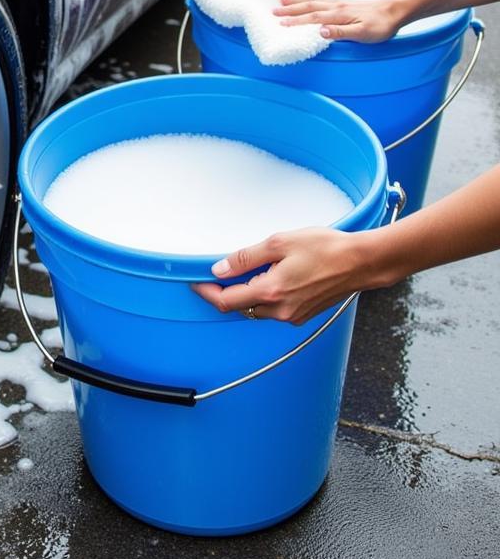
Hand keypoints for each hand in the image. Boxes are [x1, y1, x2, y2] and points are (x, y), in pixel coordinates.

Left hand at [192, 227, 373, 324]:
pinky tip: (271, 278)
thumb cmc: (326, 248)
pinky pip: (274, 310)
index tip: (196, 282)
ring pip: (257, 310)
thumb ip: (246, 258)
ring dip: (247, 294)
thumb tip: (220, 269)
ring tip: (251, 271)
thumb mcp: (279, 243)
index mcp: (271, 292)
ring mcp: (294, 315)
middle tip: (221, 272)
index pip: (226, 300)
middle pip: (240, 307)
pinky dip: (265, 297)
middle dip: (226, 292)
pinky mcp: (303, 315)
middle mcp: (281, 310)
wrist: (362, 262)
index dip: (207, 292)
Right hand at [272, 0, 402, 42]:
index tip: (279, 24)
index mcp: (338, 15)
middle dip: (290, 9)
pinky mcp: (343, 2)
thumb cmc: (381, 25)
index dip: (295, 21)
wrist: (396, 10)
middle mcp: (336, 6)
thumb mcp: (363, 33)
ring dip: (296, 1)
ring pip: (313, 0)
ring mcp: (339, 3)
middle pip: (308, 7)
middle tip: (272, 11)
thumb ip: (341, 32)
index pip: (312, 18)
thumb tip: (321, 32)